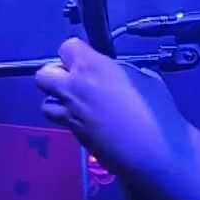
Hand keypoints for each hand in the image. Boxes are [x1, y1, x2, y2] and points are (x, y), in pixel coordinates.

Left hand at [36, 37, 193, 183]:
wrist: (154, 152)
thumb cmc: (156, 110)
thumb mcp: (144, 77)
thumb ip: (119, 71)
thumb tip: (112, 73)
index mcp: (90, 67)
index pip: (66, 47)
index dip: (77, 53)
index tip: (89, 60)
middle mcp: (73, 89)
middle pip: (43, 75)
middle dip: (56, 75)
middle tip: (77, 81)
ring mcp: (70, 115)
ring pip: (46, 103)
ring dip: (59, 101)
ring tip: (80, 104)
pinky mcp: (75, 137)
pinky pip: (63, 122)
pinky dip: (72, 120)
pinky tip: (94, 123)